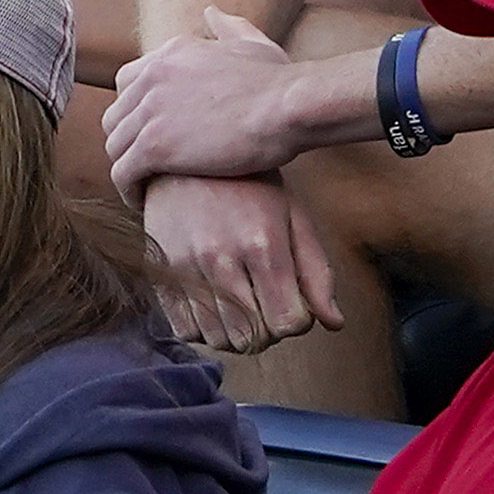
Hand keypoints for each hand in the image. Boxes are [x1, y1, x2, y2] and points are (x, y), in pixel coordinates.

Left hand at [101, 10, 322, 196]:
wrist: (289, 106)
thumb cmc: (280, 81)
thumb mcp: (252, 42)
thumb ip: (228, 27)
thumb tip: (210, 11)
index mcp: (169, 54)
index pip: (127, 82)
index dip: (136, 111)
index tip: (152, 132)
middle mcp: (151, 77)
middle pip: (115, 115)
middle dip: (127, 141)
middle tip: (146, 165)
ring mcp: (150, 110)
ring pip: (115, 146)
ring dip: (127, 168)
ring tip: (145, 187)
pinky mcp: (155, 146)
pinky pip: (122, 172)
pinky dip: (128, 190)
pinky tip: (144, 201)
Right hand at [139, 171, 343, 350]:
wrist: (186, 153)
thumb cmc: (249, 185)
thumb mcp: (293, 217)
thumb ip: (316, 272)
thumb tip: (334, 324)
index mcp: (261, 244)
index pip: (289, 323)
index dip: (298, 319)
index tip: (293, 301)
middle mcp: (221, 258)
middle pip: (254, 337)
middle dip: (268, 329)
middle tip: (266, 303)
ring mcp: (185, 266)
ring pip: (219, 339)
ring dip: (236, 332)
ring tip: (240, 304)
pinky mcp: (159, 271)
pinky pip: (185, 329)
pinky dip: (204, 328)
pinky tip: (213, 304)